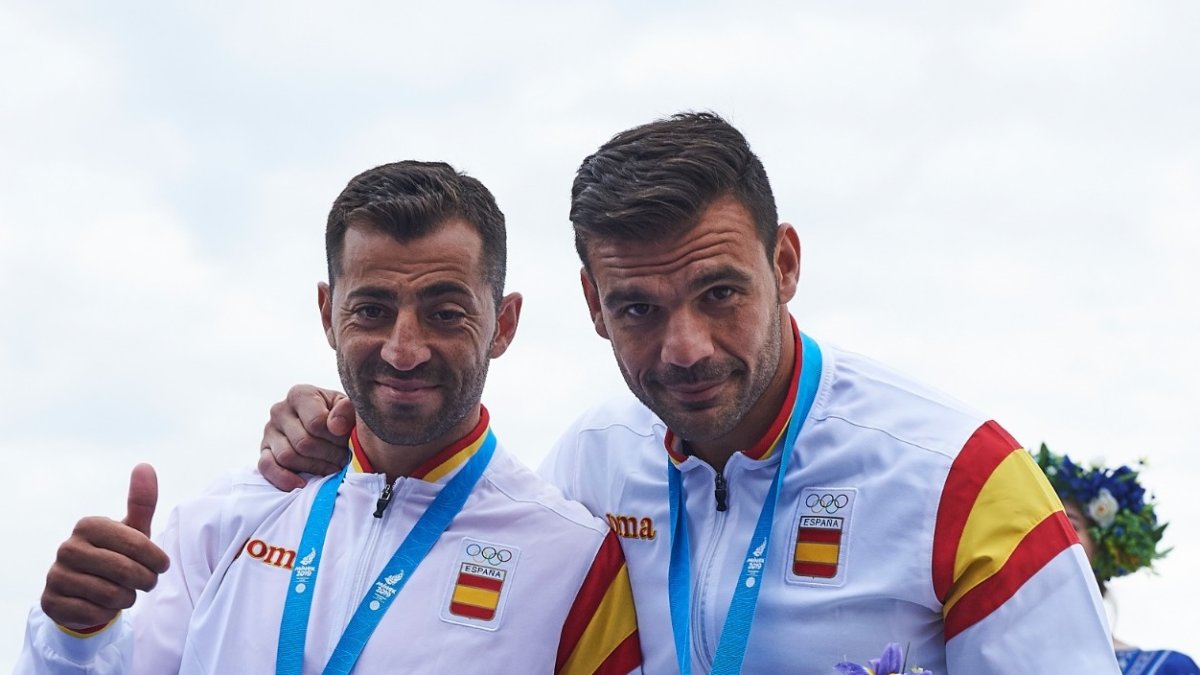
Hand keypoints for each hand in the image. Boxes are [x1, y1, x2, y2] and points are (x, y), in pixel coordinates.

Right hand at [41, 464, 169, 630]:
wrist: (85, 590)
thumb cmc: (117, 554)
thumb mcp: (133, 530)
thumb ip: (142, 501)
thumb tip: (144, 466)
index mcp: (89, 526)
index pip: (138, 545)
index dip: (157, 560)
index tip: (162, 566)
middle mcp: (67, 547)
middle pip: (126, 572)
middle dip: (145, 581)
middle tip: (147, 582)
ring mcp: (56, 575)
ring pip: (111, 595)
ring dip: (127, 598)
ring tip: (125, 592)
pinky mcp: (51, 602)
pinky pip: (93, 613)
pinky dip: (106, 613)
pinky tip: (103, 605)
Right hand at [258, 384, 352, 490]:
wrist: (327, 425)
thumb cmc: (339, 416)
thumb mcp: (349, 408)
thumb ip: (347, 411)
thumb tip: (336, 426)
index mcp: (300, 394)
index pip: (316, 423)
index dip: (335, 438)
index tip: (346, 441)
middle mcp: (279, 410)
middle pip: (303, 443)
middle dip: (328, 455)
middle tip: (343, 458)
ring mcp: (269, 431)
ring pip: (288, 456)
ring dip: (314, 468)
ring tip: (331, 467)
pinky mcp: (264, 450)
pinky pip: (267, 467)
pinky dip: (283, 479)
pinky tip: (302, 484)